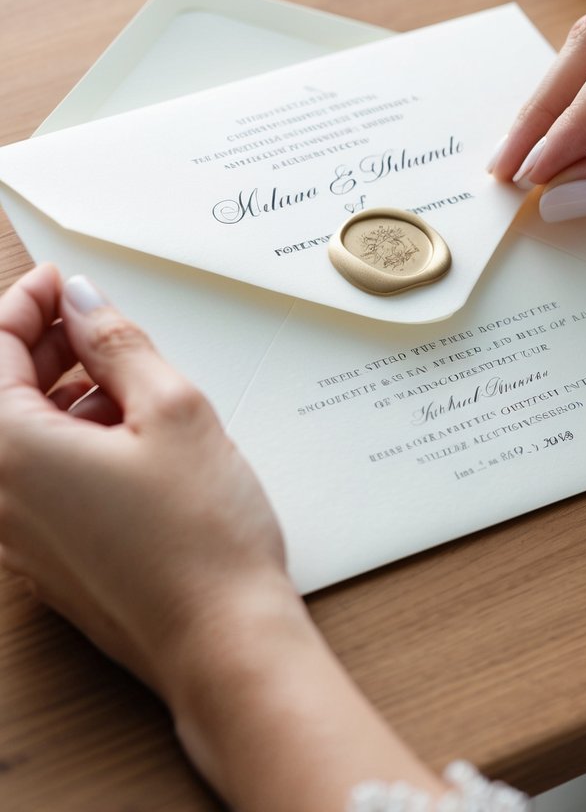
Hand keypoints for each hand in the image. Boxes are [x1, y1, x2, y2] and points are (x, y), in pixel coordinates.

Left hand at [0, 265, 445, 811]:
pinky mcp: (44, 560)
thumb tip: (82, 301)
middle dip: (43, 346)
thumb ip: (118, 344)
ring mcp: (16, 536)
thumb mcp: (171, 410)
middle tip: (97, 319)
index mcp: (9, 452)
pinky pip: (37, 477)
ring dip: (60, 393)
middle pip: (0, 394)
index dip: (26, 303)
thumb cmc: (201, 538)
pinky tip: (127, 435)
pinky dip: (68, 439)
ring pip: (20, 436)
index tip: (58, 281)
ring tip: (127, 378)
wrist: (223, 645)